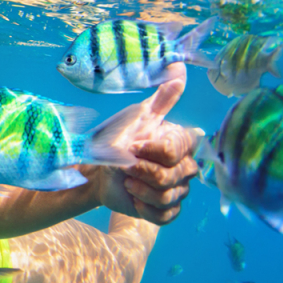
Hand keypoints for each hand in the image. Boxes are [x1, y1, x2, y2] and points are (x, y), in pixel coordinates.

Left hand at [83, 68, 199, 224]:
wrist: (96, 170)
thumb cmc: (116, 140)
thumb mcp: (136, 117)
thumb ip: (161, 99)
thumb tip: (180, 67)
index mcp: (181, 143)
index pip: (177, 150)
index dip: (153, 151)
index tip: (133, 146)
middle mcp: (186, 167)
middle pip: (174, 176)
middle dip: (143, 171)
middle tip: (125, 166)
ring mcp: (179, 190)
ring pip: (169, 197)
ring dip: (141, 189)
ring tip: (126, 181)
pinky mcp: (167, 211)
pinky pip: (165, 216)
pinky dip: (145, 208)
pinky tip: (133, 197)